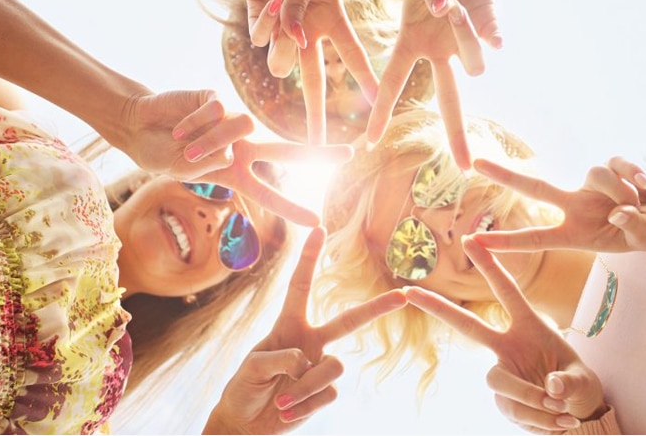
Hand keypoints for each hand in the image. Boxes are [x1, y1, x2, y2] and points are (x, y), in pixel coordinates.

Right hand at [119, 90, 351, 226]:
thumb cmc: (163, 154)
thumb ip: (212, 162)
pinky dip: (194, 123)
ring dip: (209, 140)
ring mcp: (231, 121)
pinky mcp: (218, 97)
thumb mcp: (186, 170)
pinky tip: (180, 126)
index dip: (291, 208)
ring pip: (241, 127)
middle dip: (318, 154)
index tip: (317, 223)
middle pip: (286, 150)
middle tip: (349, 155)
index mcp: (236, 171)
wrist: (139, 127)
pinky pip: (217, 111)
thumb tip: (232, 145)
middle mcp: (241, 146)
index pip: (269, 192)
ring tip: (183, 143)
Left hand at [203, 227, 406, 433]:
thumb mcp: (253, 367)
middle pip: (348, 321)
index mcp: (288, 325)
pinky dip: (305, 405)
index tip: (319, 228)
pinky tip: (287, 410)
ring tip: (281, 400)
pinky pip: (328, 393)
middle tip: (401, 296)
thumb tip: (307, 361)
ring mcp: (320, 367)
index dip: (309, 258)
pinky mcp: (325, 392)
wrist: (245, 423)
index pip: (300, 286)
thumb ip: (280, 357)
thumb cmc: (244, 388)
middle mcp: (310, 341)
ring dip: (304, 387)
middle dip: (376, 308)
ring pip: (333, 367)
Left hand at [239, 0, 378, 143]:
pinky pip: (261, 39)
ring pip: (281, 63)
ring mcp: (282, 31)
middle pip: (314, 83)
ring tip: (285, 5)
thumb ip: (302, 11)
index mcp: (333, 20)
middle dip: (316, 117)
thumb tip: (295, 44)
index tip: (377, 106)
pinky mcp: (260, 24)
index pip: (352, 57)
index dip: (366, 82)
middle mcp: (309, 33)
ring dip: (284, 45)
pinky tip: (270, 0)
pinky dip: (265, 22)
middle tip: (319, 149)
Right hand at [366, 0, 500, 167]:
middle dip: (457, 133)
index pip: (393, 82)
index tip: (370, 142)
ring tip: (454, 1)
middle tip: (465, 166)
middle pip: (448, 100)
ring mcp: (465, 45)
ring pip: (473, 62)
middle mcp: (438, 52)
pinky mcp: (489, 31)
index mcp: (411, 44)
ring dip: (463, 34)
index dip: (380, 111)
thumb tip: (449, 11)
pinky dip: (493, 36)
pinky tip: (495, 35)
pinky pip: (493, 42)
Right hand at [405, 238, 606, 432]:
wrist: (574, 416)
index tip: (469, 239)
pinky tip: (558, 423)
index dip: (489, 265)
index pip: (507, 292)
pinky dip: (538, 420)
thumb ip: (569, 384)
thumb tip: (549, 388)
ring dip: (530, 398)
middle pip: (467, 325)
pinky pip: (512, 410)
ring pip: (498, 381)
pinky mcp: (501, 400)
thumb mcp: (583, 382)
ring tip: (561, 410)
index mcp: (530, 327)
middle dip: (438, 307)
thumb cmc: (576, 387)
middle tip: (411, 291)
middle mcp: (508, 346)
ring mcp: (501, 372)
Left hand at [471, 157, 645, 253]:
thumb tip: (619, 211)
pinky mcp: (610, 167)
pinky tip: (645, 184)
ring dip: (622, 191)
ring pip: (597, 174)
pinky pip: (617, 164)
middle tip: (475, 163)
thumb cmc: (638, 233)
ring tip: (637, 206)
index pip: (535, 238)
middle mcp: (574, 204)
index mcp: (572, 232)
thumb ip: (630, 228)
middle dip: (505, 175)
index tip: (474, 242)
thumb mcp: (637, 239)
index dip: (506, 242)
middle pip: (535, 187)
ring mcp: (589, 185)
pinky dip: (633, 173)